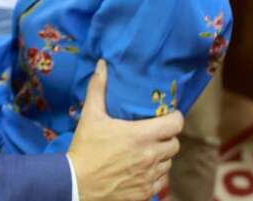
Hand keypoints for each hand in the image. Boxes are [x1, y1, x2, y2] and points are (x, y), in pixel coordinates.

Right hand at [68, 60, 182, 200]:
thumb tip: (102, 65)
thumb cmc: (85, 149)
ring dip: (161, 156)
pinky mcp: (145, 193)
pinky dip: (156, 176)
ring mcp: (149, 176)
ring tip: (147, 151)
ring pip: (168, 163)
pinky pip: (161, 183)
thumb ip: (98, 88)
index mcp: (141, 135)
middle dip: (167, 137)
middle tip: (155, 134)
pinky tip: (143, 170)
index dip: (175, 118)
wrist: (76, 185)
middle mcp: (150, 156)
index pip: (175, 124)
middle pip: (174, 144)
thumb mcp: (90, 116)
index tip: (168, 116)